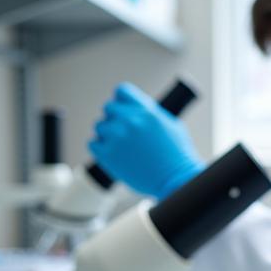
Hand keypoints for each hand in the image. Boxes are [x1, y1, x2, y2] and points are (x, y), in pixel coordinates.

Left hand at [88, 82, 202, 199]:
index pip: (121, 91)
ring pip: (99, 126)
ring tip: (120, 146)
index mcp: (146, 110)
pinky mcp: (108, 155)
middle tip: (123, 133)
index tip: (124, 110)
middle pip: (108, 108)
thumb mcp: (171, 124)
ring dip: (107, 135)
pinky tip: (112, 154)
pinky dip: (100, 149)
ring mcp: (117, 137)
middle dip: (115, 118)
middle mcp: (130, 120)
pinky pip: (92, 144)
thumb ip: (151, 113)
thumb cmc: (177, 155)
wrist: (175, 179)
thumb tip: (138, 109)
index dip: (121, 100)